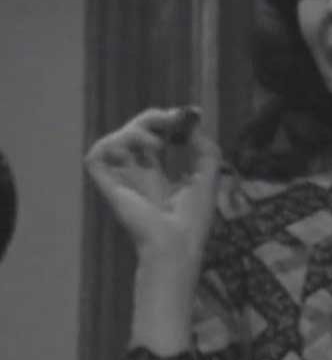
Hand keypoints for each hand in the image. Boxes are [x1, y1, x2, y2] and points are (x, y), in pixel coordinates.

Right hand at [85, 106, 221, 263]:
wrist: (176, 243)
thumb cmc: (192, 219)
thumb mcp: (207, 178)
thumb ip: (205, 150)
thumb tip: (194, 126)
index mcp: (156, 176)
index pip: (152, 139)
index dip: (164, 123)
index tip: (185, 115)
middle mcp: (136, 176)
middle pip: (132, 134)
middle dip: (151, 118)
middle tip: (171, 118)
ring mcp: (121, 181)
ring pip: (114, 140)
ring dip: (137, 130)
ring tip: (159, 143)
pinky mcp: (109, 187)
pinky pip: (96, 155)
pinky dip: (115, 143)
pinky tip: (141, 150)